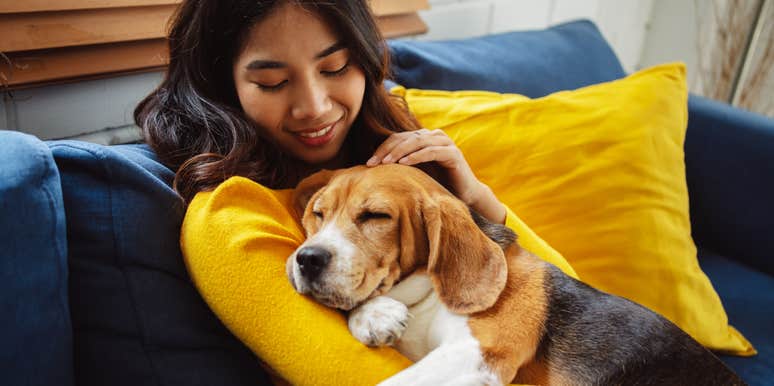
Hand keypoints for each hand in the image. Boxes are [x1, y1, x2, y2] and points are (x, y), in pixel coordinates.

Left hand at [367, 129, 505, 222]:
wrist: (464, 195)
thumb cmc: (437, 184)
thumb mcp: (415, 173)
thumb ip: (400, 165)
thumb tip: (373, 169)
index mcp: (423, 138)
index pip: (397, 138)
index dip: (382, 148)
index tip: (368, 163)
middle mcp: (434, 136)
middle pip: (404, 138)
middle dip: (387, 150)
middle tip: (373, 163)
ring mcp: (445, 143)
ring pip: (417, 141)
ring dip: (399, 151)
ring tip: (386, 163)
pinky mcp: (453, 153)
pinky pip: (431, 151)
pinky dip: (416, 156)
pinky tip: (404, 163)